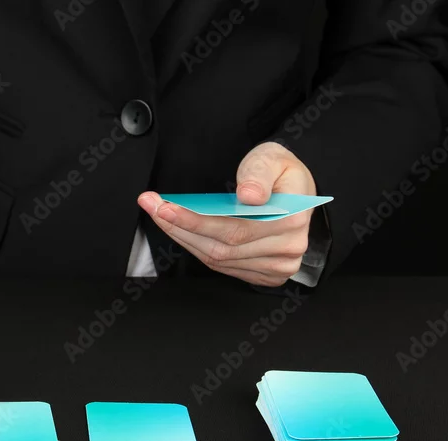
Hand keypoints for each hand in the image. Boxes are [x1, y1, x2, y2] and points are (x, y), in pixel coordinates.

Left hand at [138, 142, 316, 286]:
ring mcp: (278, 265)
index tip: (164, 206)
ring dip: (184, 238)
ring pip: (218, 259)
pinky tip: (180, 231)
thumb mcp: (272, 158)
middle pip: (222, 247)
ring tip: (160, 214)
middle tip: (152, 206)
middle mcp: (288, 247)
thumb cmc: (280, 173)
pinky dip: (197, 248)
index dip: (196, 221)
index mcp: (293, 217)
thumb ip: (259, 173)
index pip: (235, 228)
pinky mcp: (266, 274)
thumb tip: (249, 197)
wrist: (295, 191)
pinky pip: (223, 266)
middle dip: (180, 227)